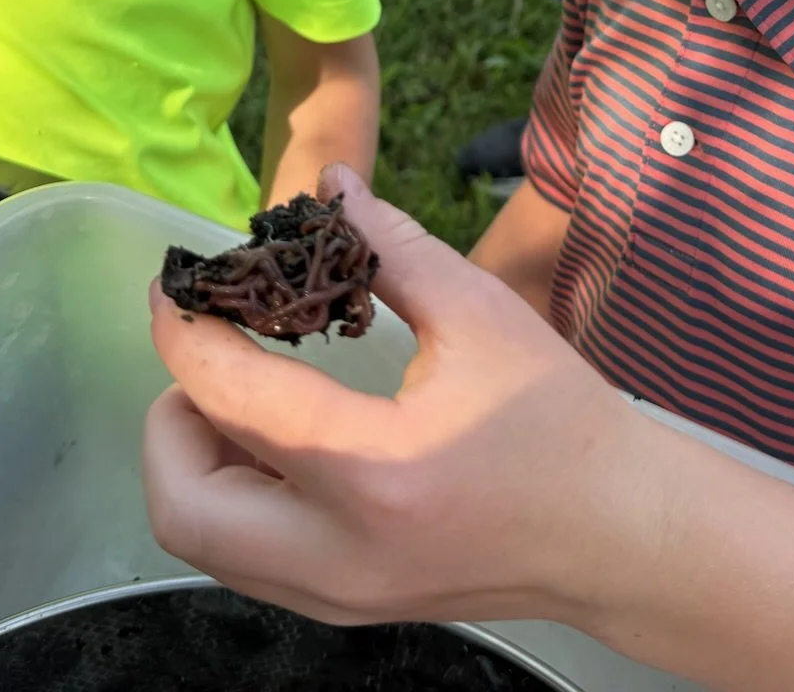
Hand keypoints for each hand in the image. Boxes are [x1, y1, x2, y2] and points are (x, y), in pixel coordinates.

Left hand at [143, 164, 676, 627]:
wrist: (621, 535)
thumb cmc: (561, 423)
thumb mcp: (481, 316)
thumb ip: (391, 249)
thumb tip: (329, 187)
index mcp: (377, 470)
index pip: (234, 399)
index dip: (186, 333)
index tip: (175, 287)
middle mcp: (342, 551)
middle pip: (183, 504)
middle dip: (172, 413)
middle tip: (210, 352)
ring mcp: (341, 595)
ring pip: (206, 543)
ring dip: (195, 460)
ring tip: (240, 391)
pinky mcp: (349, 606)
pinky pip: (248, 559)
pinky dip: (234, 497)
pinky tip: (276, 441)